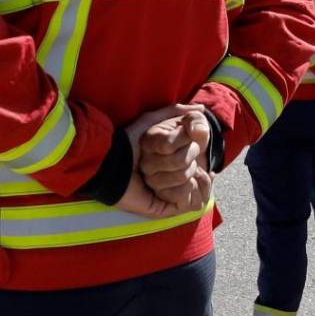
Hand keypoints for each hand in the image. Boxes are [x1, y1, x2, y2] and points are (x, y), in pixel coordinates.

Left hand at [114, 104, 211, 218]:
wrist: (112, 165)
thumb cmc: (129, 143)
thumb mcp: (152, 121)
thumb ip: (175, 111)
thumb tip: (200, 108)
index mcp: (176, 156)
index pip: (201, 152)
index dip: (193, 146)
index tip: (182, 143)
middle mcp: (178, 174)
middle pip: (195, 167)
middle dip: (175, 160)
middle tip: (150, 161)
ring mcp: (175, 192)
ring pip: (192, 182)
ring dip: (170, 176)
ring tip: (150, 176)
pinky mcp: (168, 207)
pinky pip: (188, 200)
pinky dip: (176, 191)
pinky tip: (157, 189)